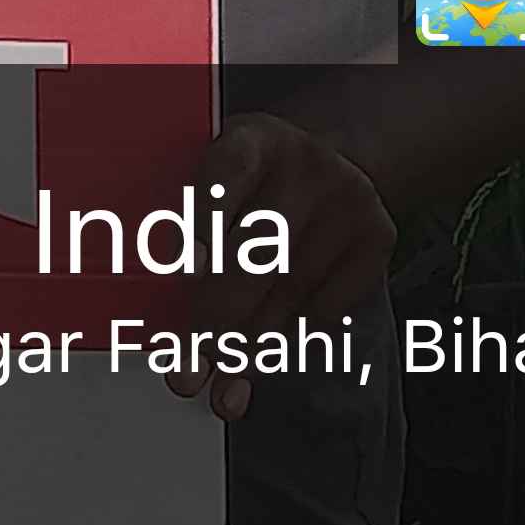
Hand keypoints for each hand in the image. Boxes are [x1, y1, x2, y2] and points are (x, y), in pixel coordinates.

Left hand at [167, 111, 392, 421]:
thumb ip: (181, 218)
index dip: (207, 220)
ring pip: (290, 291)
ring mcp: (347, 198)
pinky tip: (261, 356)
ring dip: (249, 346)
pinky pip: (328, 306)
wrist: (324, 160)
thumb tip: (146, 291)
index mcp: (249, 139)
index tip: (187, 267)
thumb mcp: (211, 173)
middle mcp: (303, 163)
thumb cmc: (248, 180)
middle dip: (217, 319)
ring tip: (219, 384)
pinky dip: (289, 338)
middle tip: (186, 369)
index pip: (226, 175)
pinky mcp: (378, 234)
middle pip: (257, 252)